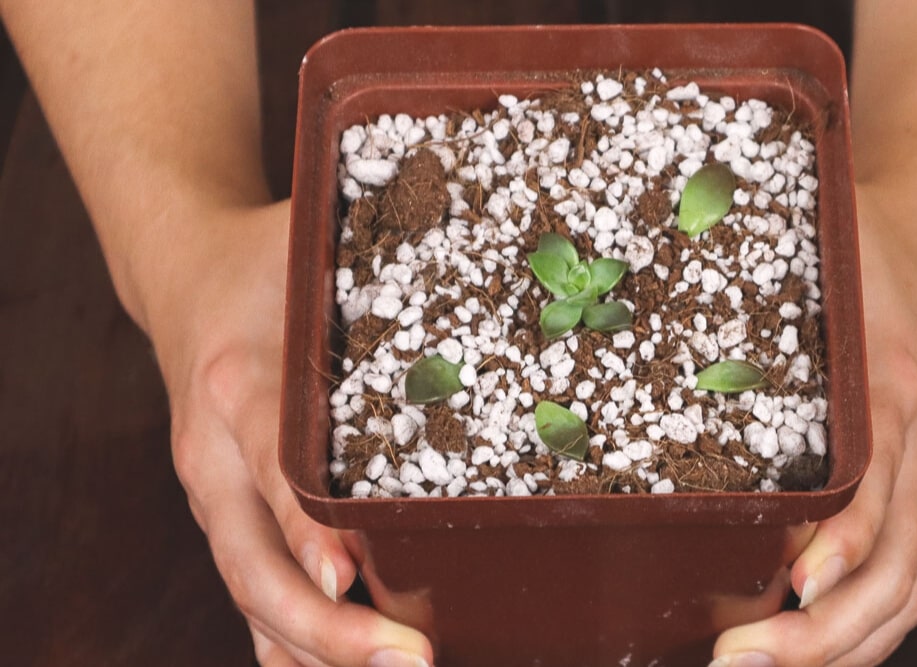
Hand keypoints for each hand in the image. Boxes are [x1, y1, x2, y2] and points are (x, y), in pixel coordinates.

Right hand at [149, 201, 432, 666]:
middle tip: (409, 658)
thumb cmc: (264, 264)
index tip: (350, 574)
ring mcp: (212, 495)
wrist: (185, 278)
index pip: (274, 469)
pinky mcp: (222, 514)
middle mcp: (213, 453)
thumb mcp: (308, 250)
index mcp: (238, 384)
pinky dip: (285, 644)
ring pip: (247, 595)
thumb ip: (374, 262)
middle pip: (252, 562)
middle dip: (326, 624)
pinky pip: (246, 594)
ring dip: (313, 649)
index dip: (306, 526)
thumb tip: (485, 260)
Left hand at [711, 186, 916, 665]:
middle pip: (894, 567)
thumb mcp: (814, 247)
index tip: (793, 585)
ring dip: (840, 650)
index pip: (878, 484)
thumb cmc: (852, 252)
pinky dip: (863, 634)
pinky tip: (805, 657)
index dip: (842, 541)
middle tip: (739, 658)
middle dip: (823, 632)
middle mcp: (913, 447)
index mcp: (888, 389)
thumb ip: (752, 263)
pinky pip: (903, 580)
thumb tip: (644, 257)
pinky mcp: (907, 494)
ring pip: (904, 590)